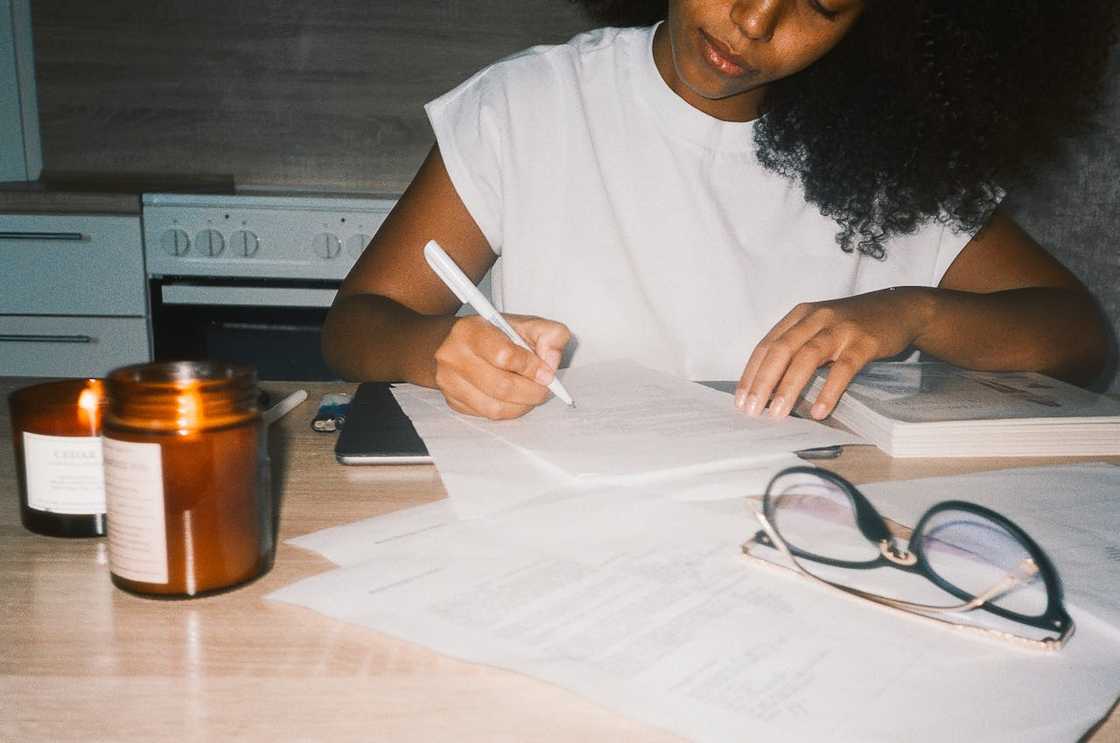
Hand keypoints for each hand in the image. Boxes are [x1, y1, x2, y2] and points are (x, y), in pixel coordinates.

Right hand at [433, 313, 570, 419]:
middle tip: (544, 388)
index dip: (531, 367)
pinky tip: (514, 399)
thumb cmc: (493, 334)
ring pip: (495, 407)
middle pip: (501, 386)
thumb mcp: (525, 324)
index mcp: (470, 330)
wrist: (457, 342)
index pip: (504, 355)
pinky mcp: (452, 401)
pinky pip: (487, 416)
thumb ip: (549, 334)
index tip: (546, 372)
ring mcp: (448, 382)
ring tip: (531, 394)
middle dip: (531, 391)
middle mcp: (453, 356)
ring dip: (522, 405)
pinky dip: (508, 411)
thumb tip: (551, 361)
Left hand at [736, 288, 931, 419]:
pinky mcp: (863, 342)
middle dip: (762, 382)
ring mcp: (840, 329)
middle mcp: (815, 318)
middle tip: (752, 410)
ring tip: (777, 413)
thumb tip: (771, 386)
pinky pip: (843, 368)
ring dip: (788, 387)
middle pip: (780, 350)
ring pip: (806, 357)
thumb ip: (796, 349)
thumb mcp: (818, 327)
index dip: (751, 373)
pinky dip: (828, 390)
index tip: (740, 400)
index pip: (766, 345)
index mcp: (799, 316)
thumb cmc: (852, 324)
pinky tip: (819, 411)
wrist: (898, 308)